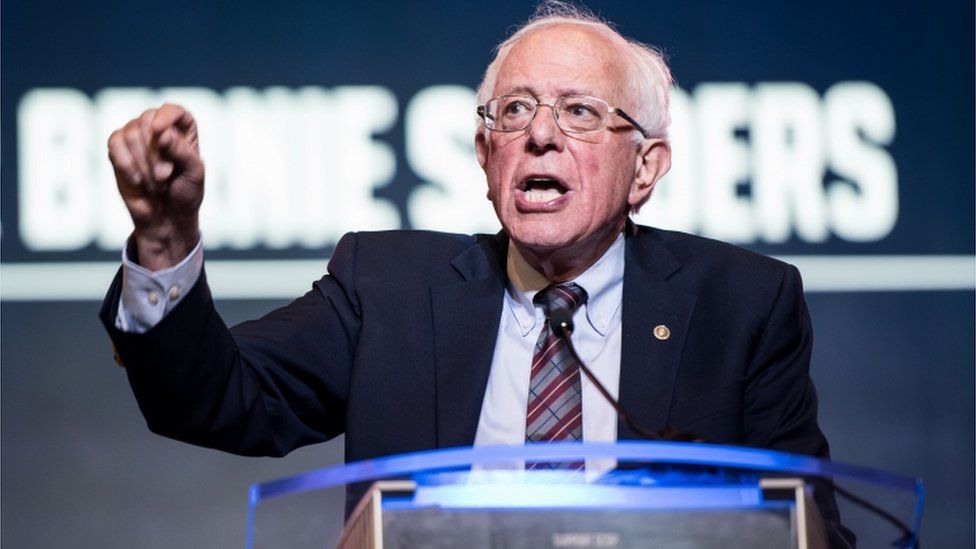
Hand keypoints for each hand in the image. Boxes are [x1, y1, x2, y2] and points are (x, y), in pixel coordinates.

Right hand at [107, 103, 203, 269]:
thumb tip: (162, 133)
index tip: (160, 131)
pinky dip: (125, 163)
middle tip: (164, 176)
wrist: (166, 216)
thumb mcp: (194, 175)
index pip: (174, 110)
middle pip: (148, 121)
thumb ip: (181, 152)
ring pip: (130, 133)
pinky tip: (137, 180)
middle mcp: (159, 128)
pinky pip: (114, 143)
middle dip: (154, 153)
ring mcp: (137, 137)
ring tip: (156, 183)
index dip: (166, 116)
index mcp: (183, 130)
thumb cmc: (185, 193)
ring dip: (143, 163)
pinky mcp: (118, 149)